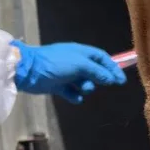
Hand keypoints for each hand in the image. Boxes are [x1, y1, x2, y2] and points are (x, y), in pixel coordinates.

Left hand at [11, 40, 125, 102]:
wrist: (29, 71)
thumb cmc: (55, 63)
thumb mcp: (79, 65)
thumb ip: (97, 72)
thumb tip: (111, 79)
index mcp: (81, 52)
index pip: (102, 58)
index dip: (113, 67)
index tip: (120, 80)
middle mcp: (75, 62)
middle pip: (95, 71)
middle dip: (99, 79)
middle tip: (102, 85)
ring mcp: (67, 74)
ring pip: (85, 83)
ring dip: (86, 87)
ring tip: (81, 89)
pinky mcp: (59, 86)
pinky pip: (72, 92)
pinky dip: (74, 96)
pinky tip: (73, 97)